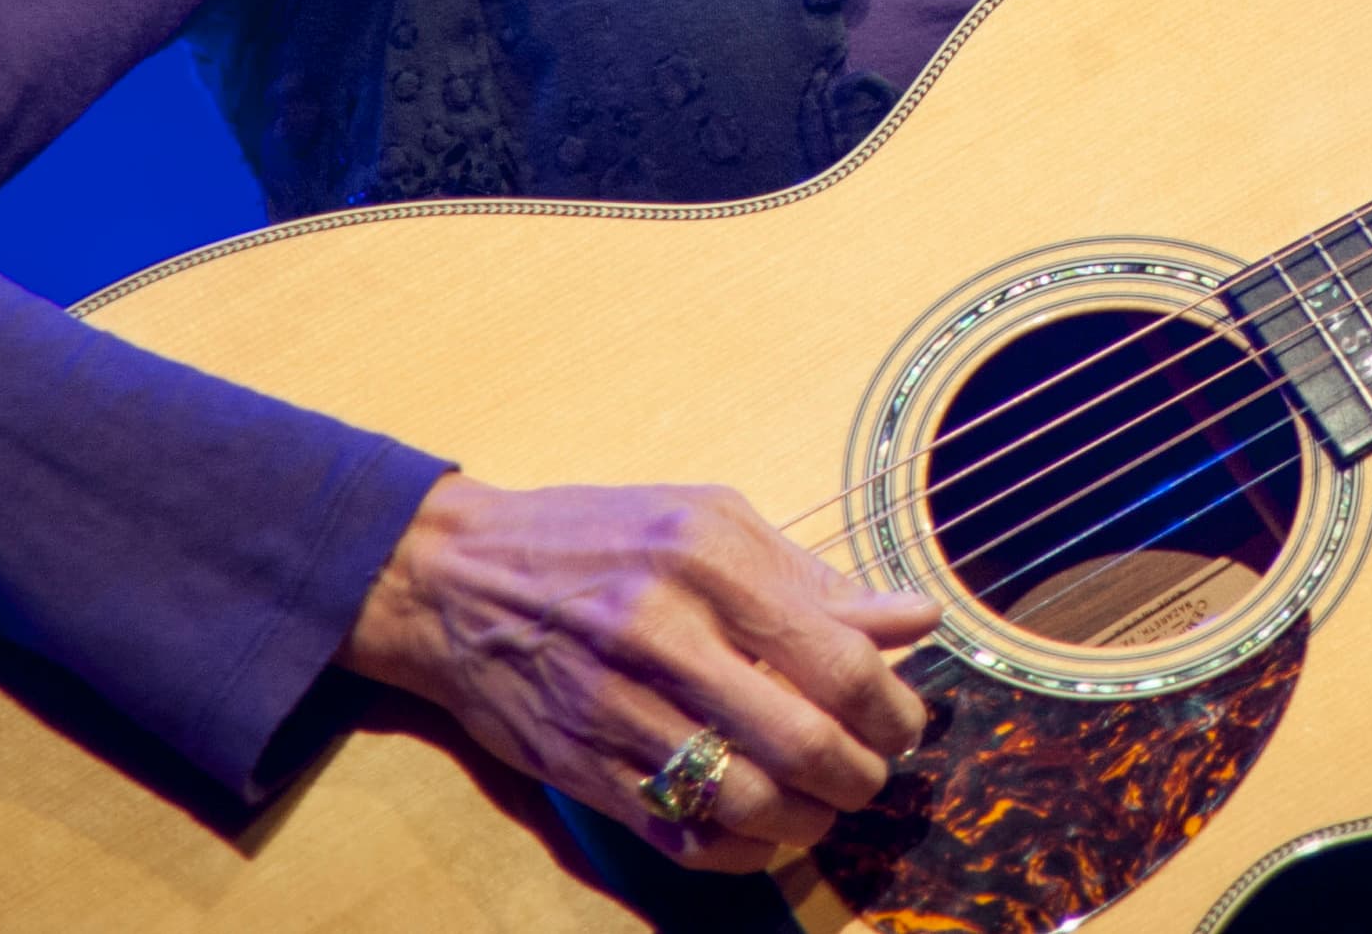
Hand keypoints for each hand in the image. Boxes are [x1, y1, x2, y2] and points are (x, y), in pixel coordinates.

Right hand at [340, 474, 935, 872]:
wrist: (454, 578)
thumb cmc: (596, 539)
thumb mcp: (709, 523)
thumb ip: (813, 579)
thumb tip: (917, 620)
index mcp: (707, 561)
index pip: (837, 660)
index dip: (892, 706)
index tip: (903, 718)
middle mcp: (662, 634)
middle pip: (805, 743)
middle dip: (863, 772)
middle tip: (872, 767)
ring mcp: (619, 710)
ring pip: (751, 803)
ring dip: (812, 819)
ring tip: (824, 801)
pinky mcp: (587, 770)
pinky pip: (687, 838)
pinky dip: (745, 849)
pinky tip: (764, 827)